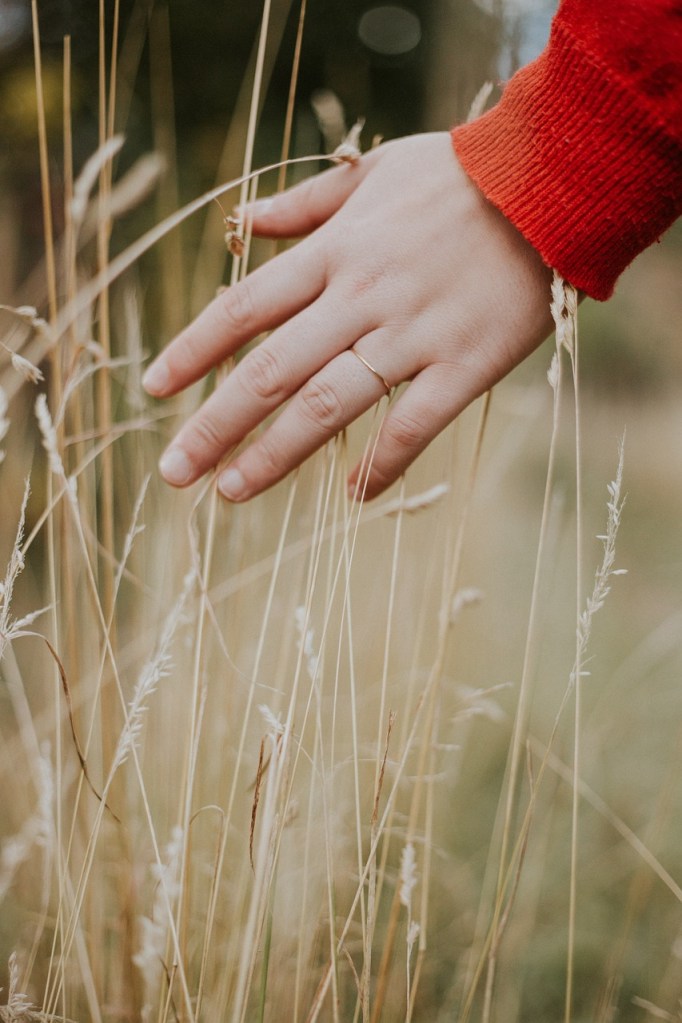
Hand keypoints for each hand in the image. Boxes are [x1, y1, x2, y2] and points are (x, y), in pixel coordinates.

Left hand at [143, 132, 553, 501]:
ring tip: (231, 493)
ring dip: (275, 454)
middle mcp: (361, 297)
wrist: (553, 183)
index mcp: (335, 253)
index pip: (243, 309)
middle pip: (270, 370)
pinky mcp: (466, 364)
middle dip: (214, 425)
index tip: (155, 390)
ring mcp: (413, 334)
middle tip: (174, 471)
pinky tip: (356, 497)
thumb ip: (303, 206)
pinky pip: (417, 424)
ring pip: (329, 405)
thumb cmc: (459, 176)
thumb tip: (240, 224)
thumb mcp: (373, 172)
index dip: (193, 352)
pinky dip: (386, 463)